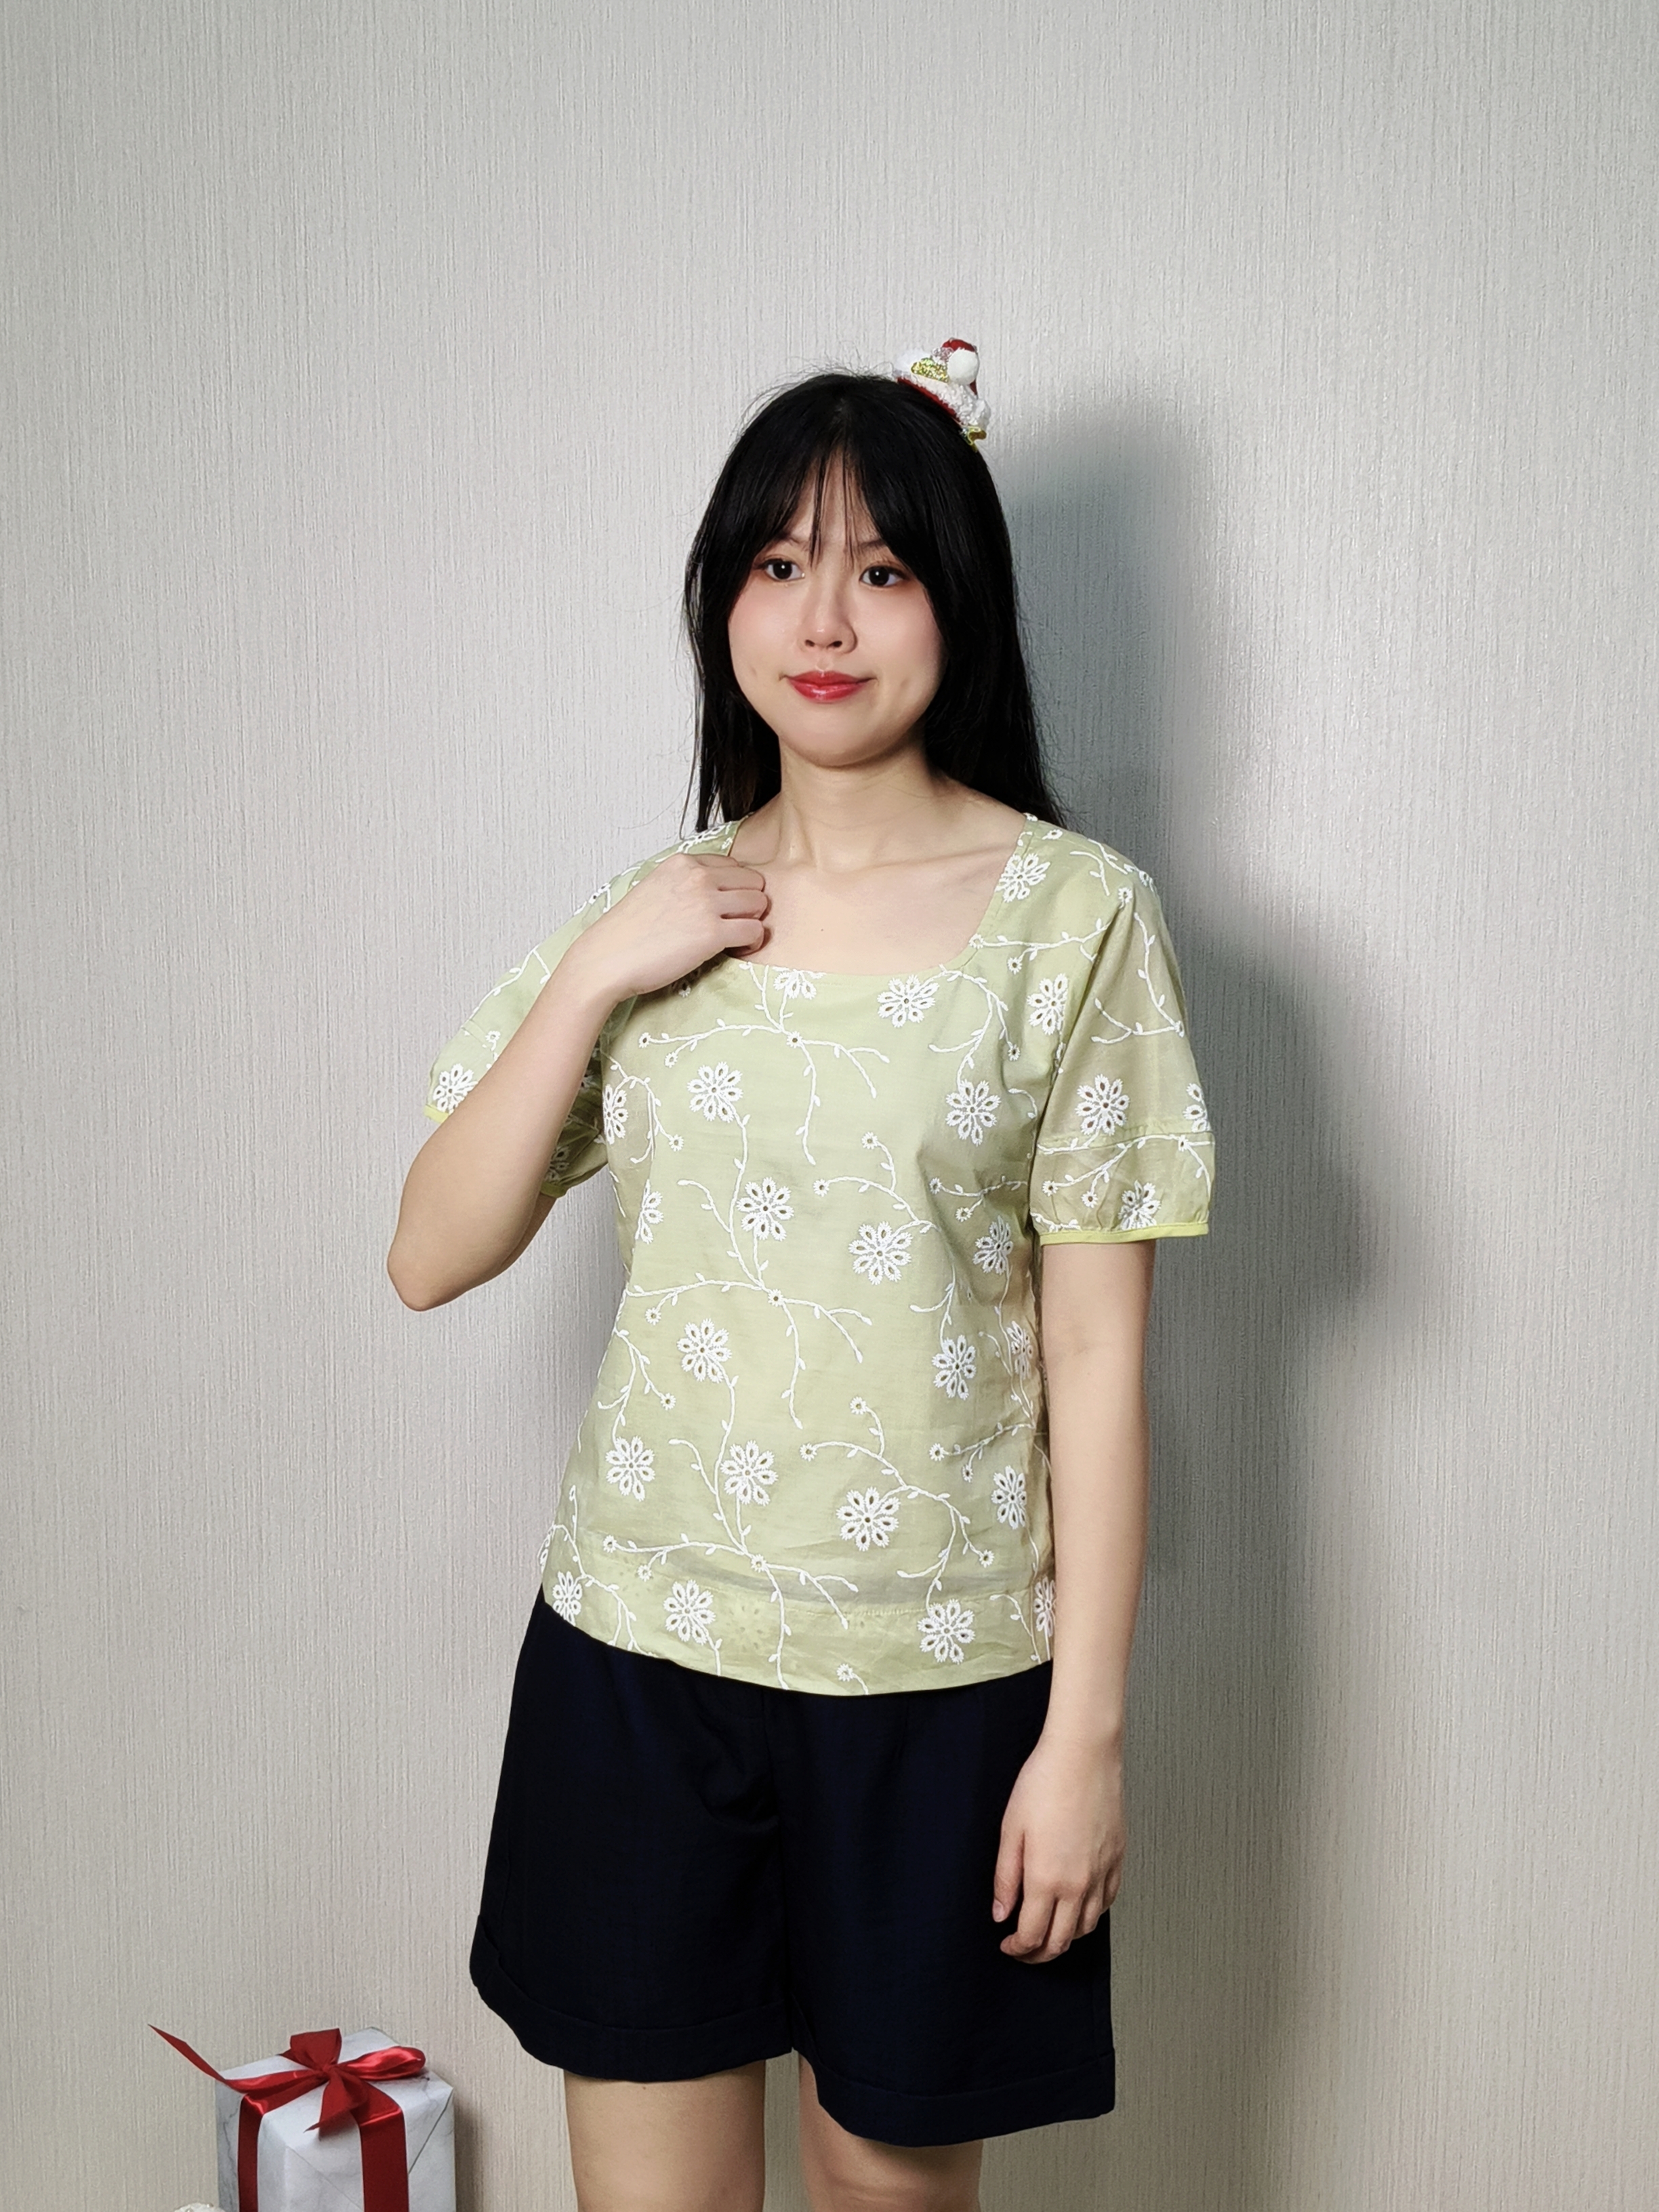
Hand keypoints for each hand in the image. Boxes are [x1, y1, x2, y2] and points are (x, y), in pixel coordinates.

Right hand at [565, 853, 769, 1001]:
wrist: (607, 959)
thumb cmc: (627, 932)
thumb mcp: (655, 887)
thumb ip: (684, 881)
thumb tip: (715, 889)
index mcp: (682, 862)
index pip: (733, 865)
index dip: (735, 888)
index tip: (725, 907)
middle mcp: (697, 877)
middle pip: (753, 882)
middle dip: (749, 903)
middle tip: (734, 924)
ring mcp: (706, 904)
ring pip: (759, 904)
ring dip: (753, 921)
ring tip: (736, 938)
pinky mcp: (712, 934)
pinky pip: (755, 931)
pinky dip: (753, 942)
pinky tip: (737, 949)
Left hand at [991, 1732, 1124, 1962]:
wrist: (1083, 1755)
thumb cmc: (1045, 1782)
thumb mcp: (1010, 1829)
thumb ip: (1005, 1877)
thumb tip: (1000, 1913)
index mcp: (1047, 1878)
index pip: (1032, 1935)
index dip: (1017, 1949)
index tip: (1007, 1945)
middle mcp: (1079, 1884)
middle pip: (1061, 1941)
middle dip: (1039, 1953)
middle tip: (1024, 1950)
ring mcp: (1102, 1874)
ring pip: (1086, 1928)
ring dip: (1066, 1938)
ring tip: (1049, 1931)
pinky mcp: (1117, 1860)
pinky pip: (1107, 1904)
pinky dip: (1091, 1916)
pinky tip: (1079, 1909)